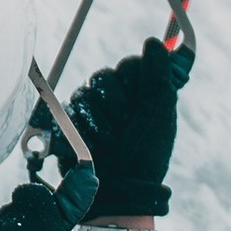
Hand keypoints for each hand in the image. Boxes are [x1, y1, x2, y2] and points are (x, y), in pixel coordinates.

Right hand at [70, 32, 191, 220]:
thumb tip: (154, 41)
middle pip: (105, 76)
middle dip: (118, 104)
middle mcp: (114, 96)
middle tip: (127, 127)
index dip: (135, 83)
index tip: (142, 104)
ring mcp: (90, 108)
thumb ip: (158, 74)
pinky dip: (87, 129)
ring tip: (112, 141)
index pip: (130, 64)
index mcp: (139, 91)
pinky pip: (72, 111)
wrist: (120, 189)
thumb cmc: (145, 154)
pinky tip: (96, 145)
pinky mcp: (71, 122)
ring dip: (103, 120)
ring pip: (87, 93)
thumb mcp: (159, 112)